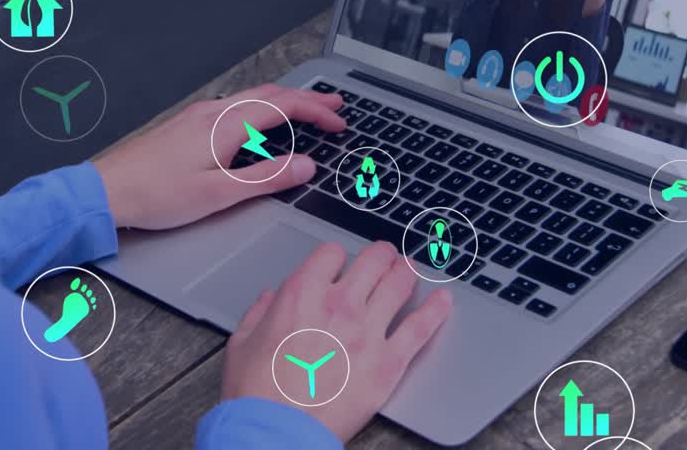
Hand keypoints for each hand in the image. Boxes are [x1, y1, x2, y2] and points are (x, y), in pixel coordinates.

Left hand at [96, 84, 344, 229]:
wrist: (107, 190)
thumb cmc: (156, 195)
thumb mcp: (218, 195)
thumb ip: (265, 179)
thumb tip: (305, 166)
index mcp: (226, 125)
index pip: (283, 106)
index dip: (316, 111)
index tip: (340, 122)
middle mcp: (213, 113)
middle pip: (270, 94)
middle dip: (307, 98)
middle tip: (335, 106)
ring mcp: (199, 116)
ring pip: (252, 97)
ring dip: (284, 101)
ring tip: (306, 110)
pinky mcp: (187, 125)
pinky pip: (235, 106)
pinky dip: (261, 108)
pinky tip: (260, 123)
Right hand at [221, 241, 452, 442]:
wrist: (276, 432)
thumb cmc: (256, 394)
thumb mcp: (242, 342)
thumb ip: (260, 312)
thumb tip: (270, 299)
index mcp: (302, 294)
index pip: (332, 253)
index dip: (337, 257)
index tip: (339, 264)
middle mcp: (340, 305)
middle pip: (374, 260)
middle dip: (382, 254)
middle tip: (386, 257)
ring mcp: (368, 332)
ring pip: (400, 284)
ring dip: (409, 271)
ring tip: (413, 269)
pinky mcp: (388, 363)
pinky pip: (420, 328)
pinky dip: (436, 310)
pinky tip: (444, 300)